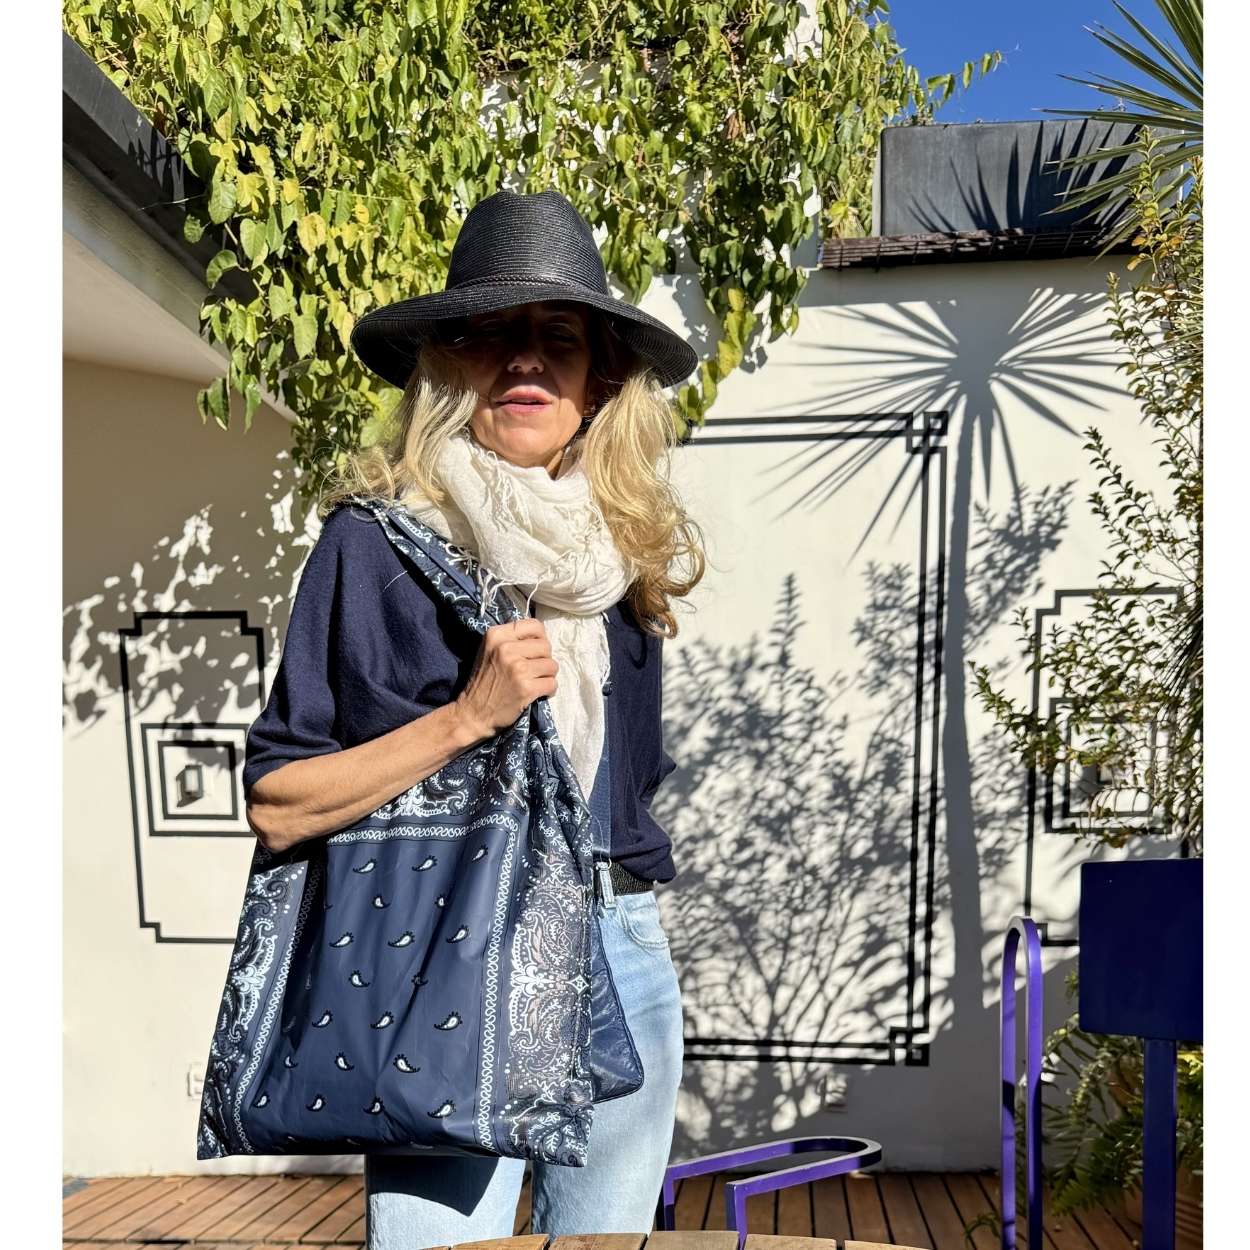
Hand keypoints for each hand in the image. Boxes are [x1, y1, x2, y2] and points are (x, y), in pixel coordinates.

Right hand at [453, 618, 557, 738]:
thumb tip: (541, 635)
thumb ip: (511, 639)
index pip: (534, 625)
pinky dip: (549, 690)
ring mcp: (517, 668)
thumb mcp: (490, 650)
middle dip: (544, 660)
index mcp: (496, 635)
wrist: (472, 713)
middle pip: (546, 646)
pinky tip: (537, 693)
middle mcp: (506, 648)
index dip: (540, 639)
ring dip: (547, 676)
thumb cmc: (484, 681)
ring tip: (534, 681)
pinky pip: (552, 683)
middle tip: (533, 670)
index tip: (534, 651)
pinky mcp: (526, 688)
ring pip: (552, 665)